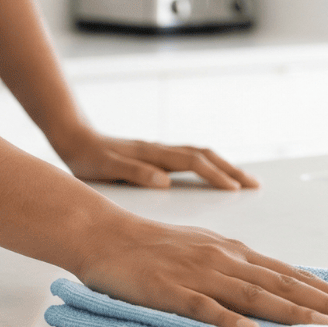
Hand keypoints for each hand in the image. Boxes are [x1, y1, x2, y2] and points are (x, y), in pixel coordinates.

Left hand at [54, 130, 259, 190]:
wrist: (73, 137)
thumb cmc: (88, 157)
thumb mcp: (107, 168)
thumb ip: (134, 173)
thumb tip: (164, 180)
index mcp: (153, 155)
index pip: (193, 162)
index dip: (215, 175)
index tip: (235, 188)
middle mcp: (160, 150)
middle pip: (205, 155)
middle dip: (231, 169)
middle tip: (254, 185)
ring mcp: (159, 151)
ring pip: (200, 155)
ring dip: (224, 166)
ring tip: (243, 181)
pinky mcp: (155, 155)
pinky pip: (190, 158)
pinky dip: (209, 165)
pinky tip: (213, 175)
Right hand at [76, 218, 327, 326]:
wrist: (103, 234)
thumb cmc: (150, 246)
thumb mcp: (202, 248)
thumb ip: (235, 267)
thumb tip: (269, 284)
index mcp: (234, 252)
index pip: (292, 274)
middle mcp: (226, 259)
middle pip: (286, 284)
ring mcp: (200, 274)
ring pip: (256, 294)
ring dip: (295, 312)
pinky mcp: (171, 290)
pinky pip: (203, 307)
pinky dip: (228, 319)